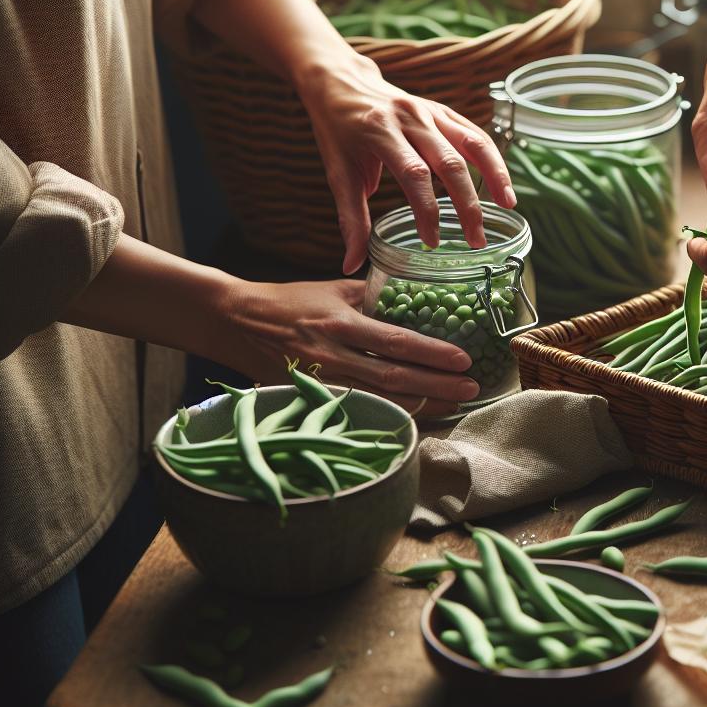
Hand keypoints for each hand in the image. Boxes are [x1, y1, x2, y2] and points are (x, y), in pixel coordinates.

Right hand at [210, 277, 481, 414]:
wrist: (234, 321)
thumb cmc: (290, 301)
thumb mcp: (334, 289)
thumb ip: (374, 296)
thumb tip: (417, 299)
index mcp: (338, 323)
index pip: (394, 341)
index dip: (431, 353)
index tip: (463, 359)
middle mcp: (329, 355)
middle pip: (392, 377)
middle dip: (437, 386)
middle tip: (472, 388)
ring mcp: (318, 381)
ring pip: (377, 400)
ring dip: (420, 406)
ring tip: (454, 404)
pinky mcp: (308, 399)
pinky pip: (356, 411)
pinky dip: (388, 415)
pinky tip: (415, 416)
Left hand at [296, 51, 515, 273]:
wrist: (340, 83)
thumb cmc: (337, 131)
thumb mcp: (338, 173)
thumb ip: (351, 219)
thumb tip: (352, 264)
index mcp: (379, 131)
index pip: (413, 174)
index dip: (427, 209)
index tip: (432, 241)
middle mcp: (409, 117)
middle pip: (449, 162)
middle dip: (467, 205)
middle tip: (476, 240)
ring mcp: (429, 110)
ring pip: (471, 143)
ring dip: (494, 175)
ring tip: (508, 206)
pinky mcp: (442, 110)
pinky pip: (474, 134)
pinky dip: (492, 159)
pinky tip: (502, 184)